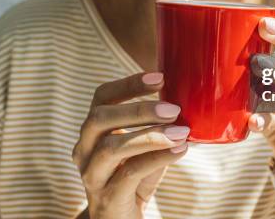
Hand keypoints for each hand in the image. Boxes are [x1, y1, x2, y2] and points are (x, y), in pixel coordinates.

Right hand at [72, 72, 188, 218]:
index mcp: (92, 130)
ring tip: (181, 131)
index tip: (160, 77)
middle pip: (100, 118)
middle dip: (138, 109)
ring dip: (150, 135)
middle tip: (173, 108)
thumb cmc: (134, 177)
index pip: (101, 97)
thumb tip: (191, 101)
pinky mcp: (106, 196)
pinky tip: (179, 150)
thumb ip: (157, 125)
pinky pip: (129, 172)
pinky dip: (156, 158)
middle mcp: (83, 149)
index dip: (128, 84)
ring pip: (112, 146)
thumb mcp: (142, 146)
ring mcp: (91, 174)